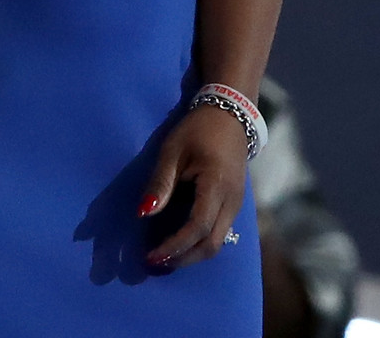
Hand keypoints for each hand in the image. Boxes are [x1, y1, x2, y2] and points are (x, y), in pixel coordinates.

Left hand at [139, 103, 250, 269]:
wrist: (230, 117)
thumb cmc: (196, 131)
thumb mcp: (172, 152)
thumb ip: (160, 184)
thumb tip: (143, 214)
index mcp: (216, 186)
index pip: (197, 227)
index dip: (174, 246)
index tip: (151, 256)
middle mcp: (232, 202)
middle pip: (211, 244)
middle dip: (183, 258)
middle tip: (153, 263)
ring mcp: (237, 206)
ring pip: (217, 242)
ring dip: (191, 254)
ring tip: (163, 258)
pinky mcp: (234, 205)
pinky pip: (218, 233)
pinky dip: (199, 243)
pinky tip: (179, 244)